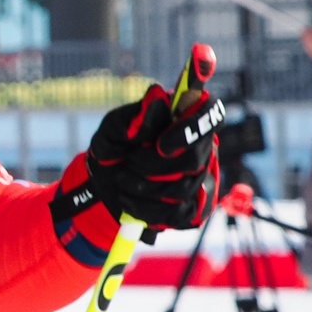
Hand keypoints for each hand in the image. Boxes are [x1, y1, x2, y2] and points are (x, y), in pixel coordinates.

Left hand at [84, 81, 224, 231]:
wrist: (101, 187)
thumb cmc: (113, 149)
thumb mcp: (113, 128)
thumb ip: (135, 115)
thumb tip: (158, 97)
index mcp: (184, 120)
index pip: (210, 114)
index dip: (193, 128)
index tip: (160, 144)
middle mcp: (199, 148)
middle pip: (194, 161)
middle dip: (152, 167)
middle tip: (127, 162)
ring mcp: (199, 180)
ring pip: (182, 190)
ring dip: (143, 188)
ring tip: (121, 179)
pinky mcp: (191, 209)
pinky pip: (177, 214)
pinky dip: (146, 209)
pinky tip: (128, 200)